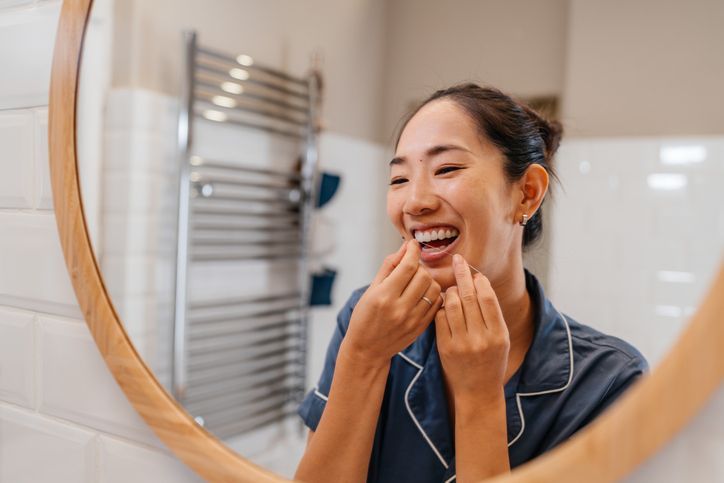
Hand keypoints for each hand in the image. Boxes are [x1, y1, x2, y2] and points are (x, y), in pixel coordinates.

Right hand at [342, 240, 442, 364]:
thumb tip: (406, 247)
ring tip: (417, 282)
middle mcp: (399, 308)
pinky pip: (437, 303)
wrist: (367, 350)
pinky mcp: (421, 327)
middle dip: (419, 266)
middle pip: (424, 275)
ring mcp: (412, 319)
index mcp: (384, 296)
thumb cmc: (365, 317)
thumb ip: (389, 266)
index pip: (407, 266)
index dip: (413, 251)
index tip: (413, 246)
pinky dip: (433, 294)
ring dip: (428, 280)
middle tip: (411, 268)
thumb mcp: (371, 290)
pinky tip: (422, 294)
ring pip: (434, 288)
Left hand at [435, 254, 509, 403]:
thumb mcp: (501, 338)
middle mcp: (481, 338)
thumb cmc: (492, 360)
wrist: (478, 390)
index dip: (479, 280)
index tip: (474, 270)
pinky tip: (443, 304)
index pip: (487, 298)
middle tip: (458, 260)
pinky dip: (441, 307)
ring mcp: (462, 343)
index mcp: (498, 334)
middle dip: (462, 275)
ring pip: (452, 305)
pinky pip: (440, 318)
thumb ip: (492, 313)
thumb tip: (479, 281)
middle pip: (468, 297)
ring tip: (451, 287)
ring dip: (450, 290)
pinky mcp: (445, 347)